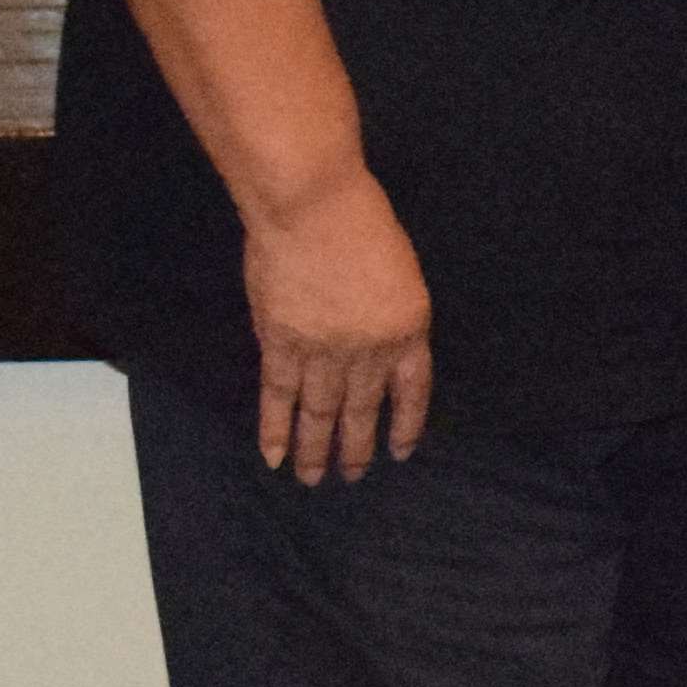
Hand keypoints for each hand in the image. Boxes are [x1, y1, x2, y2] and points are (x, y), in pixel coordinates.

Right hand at [241, 169, 433, 481]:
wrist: (314, 207)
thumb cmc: (360, 220)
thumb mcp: (398, 270)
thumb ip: (387, 313)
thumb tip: (373, 343)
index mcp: (409, 328)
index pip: (411, 391)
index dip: (406, 423)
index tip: (400, 450)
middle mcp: (370, 350)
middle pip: (363, 409)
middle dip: (356, 447)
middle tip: (351, 477)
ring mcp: (324, 350)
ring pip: (320, 412)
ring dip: (316, 449)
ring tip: (312, 479)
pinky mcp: (281, 343)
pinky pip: (278, 396)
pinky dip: (275, 428)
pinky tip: (275, 456)